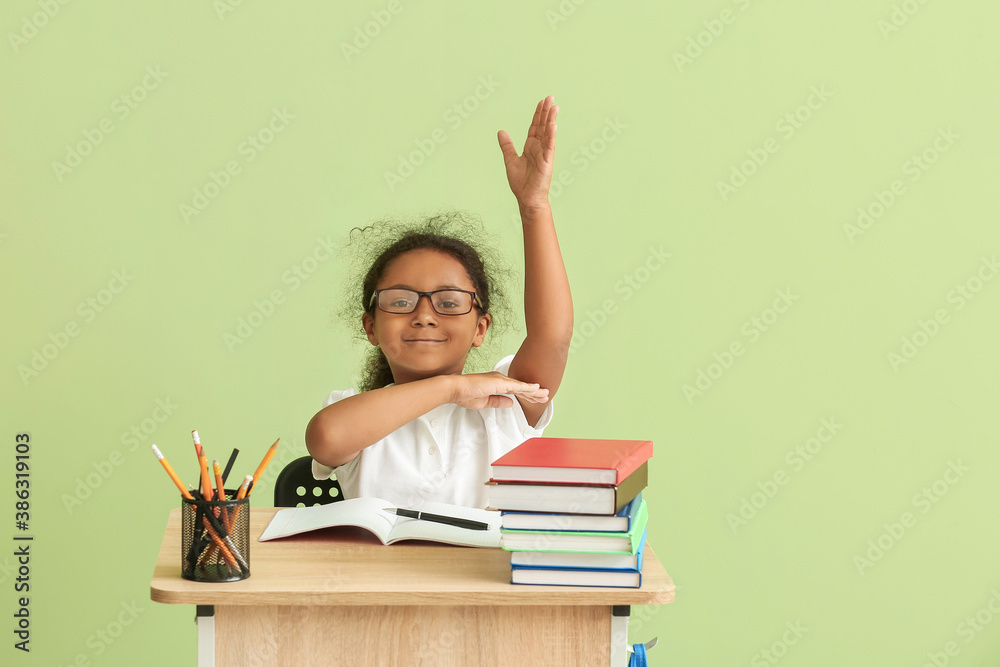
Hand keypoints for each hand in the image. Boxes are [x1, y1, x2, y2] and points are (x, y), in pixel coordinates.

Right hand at [450, 371, 549, 409]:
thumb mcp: (486, 401)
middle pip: (521, 387)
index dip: (527, 394)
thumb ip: (499, 401)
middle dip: (534, 393)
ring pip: (522, 386)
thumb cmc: (466, 395)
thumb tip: (511, 403)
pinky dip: (527, 388)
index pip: (515, 390)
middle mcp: (500, 379)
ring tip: (545, 395)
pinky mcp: (499, 383)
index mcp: (497, 383)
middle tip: (545, 396)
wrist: (456, 389)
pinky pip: (517, 386)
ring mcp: (500, 380)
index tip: (536, 398)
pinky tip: (536, 389)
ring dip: (534, 391)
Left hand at [498, 95, 557, 209]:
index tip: (542, 102)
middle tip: (550, 98)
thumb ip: (507, 146)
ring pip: (548, 133)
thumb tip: (501, 132)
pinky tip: (553, 125)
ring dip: (551, 120)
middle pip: (543, 126)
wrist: (527, 199)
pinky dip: (551, 136)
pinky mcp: (547, 162)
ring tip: (555, 107)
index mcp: (530, 147)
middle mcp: (539, 148)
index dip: (538, 114)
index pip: (535, 127)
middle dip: (546, 112)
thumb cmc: (521, 183)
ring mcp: (544, 154)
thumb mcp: (510, 160)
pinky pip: (549, 146)